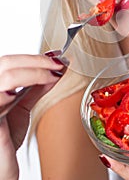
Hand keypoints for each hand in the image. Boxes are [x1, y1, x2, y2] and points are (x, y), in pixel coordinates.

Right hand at [0, 53, 66, 179]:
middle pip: (6, 63)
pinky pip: (2, 99)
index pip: (8, 61)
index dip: (33, 57)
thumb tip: (53, 70)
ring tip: (52, 75)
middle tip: (57, 64)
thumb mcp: (21, 107)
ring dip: (35, 73)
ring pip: (7, 77)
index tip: (55, 57)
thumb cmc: (5, 139)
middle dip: (37, 61)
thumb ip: (35, 88)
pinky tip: (37, 87)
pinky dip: (23, 89)